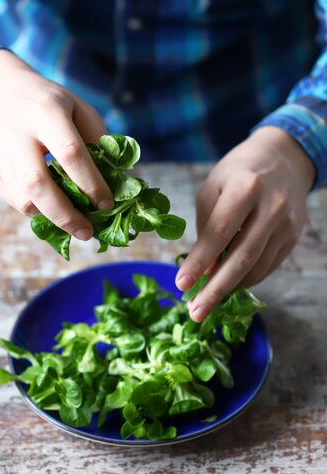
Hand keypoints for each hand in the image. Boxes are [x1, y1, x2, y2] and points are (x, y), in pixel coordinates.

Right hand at [0, 50, 112, 239]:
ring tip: (72, 224)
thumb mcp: (78, 109)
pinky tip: (53, 210)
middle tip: (87, 232)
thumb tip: (117, 183)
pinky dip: (37, 211)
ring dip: (51, 217)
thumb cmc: (49, 103)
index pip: (70, 153)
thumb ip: (98, 142)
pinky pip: (15, 201)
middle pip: (38, 183)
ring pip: (23, 198)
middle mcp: (17, 133)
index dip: (91, 183)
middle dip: (66, 214)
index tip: (106, 204)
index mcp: (46, 112)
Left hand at [176, 126, 314, 320]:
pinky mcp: (294, 237)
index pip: (219, 233)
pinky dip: (246, 280)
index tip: (181, 285)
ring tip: (206, 304)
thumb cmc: (237, 174)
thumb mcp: (213, 189)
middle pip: (242, 258)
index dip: (199, 262)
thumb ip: (208, 227)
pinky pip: (268, 267)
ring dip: (230, 290)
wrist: (283, 159)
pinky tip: (228, 287)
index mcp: (245, 188)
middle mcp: (271, 207)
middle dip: (216, 290)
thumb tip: (205, 270)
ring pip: (257, 268)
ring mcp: (287, 224)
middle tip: (195, 314)